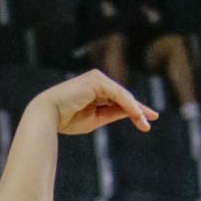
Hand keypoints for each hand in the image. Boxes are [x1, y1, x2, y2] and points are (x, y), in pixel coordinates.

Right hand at [35, 68, 156, 136]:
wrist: (48, 115)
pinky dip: (128, 104)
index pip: (118, 101)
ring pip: (122, 96)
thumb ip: (113, 114)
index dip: (133, 111)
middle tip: (152, 119)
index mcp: (94, 91)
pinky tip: (137, 114)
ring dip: (135, 109)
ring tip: (145, 122)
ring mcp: (97, 79)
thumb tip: (132, 113)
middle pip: (123, 97)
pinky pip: (117, 94)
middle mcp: (97, 82)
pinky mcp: (97, 79)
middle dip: (138, 109)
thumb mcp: (96, 119)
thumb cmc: (67, 120)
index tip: (145, 121)